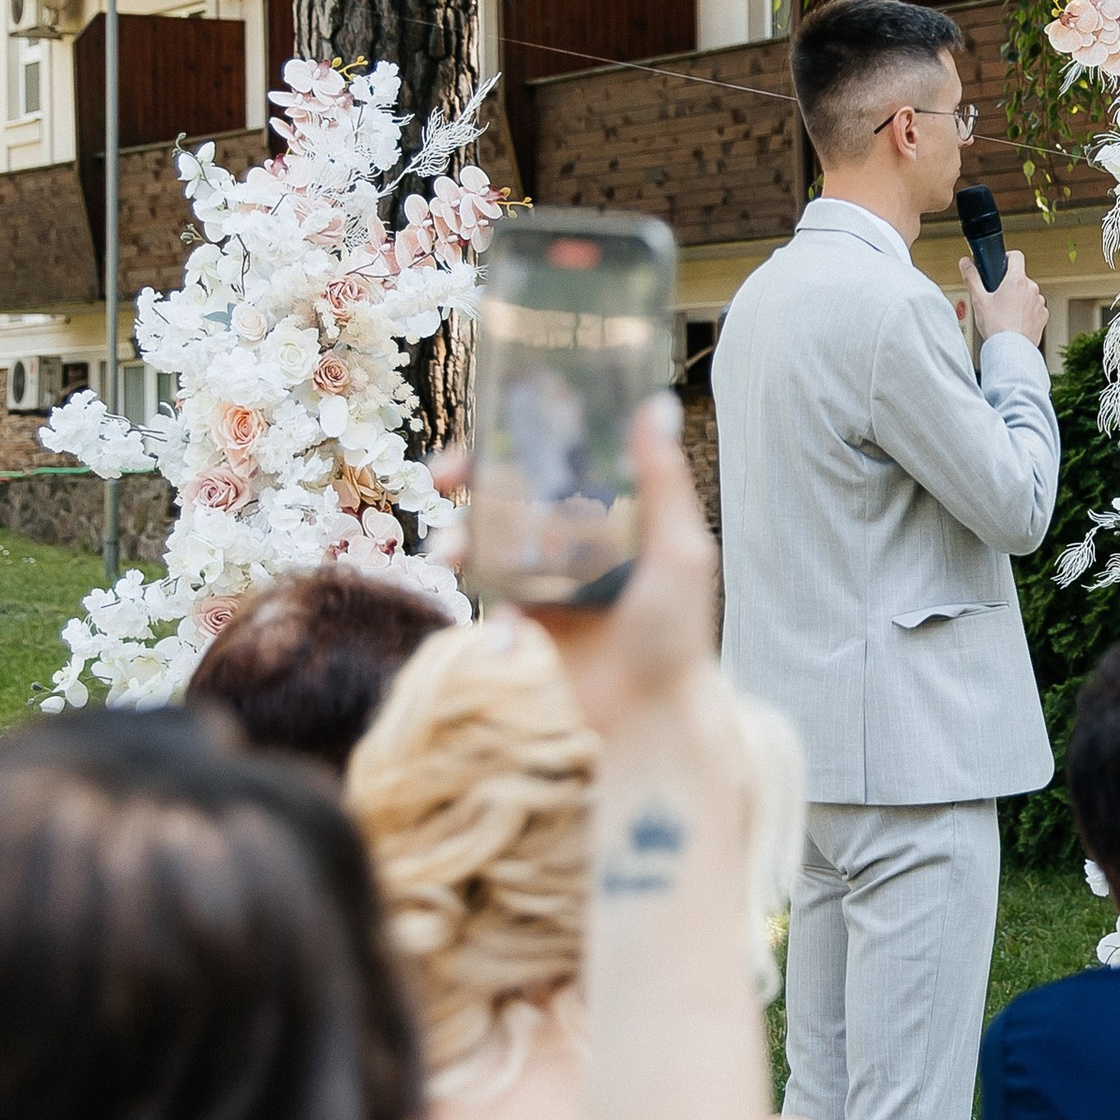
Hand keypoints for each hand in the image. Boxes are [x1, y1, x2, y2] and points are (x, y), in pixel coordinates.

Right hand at [424, 405, 722, 738]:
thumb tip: (657, 403)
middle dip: (469, 479)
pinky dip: (495, 618)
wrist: (651, 716)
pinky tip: (510, 644)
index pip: (561, 455)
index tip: (491, 421)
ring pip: (490, 542)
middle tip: (442, 478)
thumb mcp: (678, 550)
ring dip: (462, 541)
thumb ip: (662, 481)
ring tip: (453, 557)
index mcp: (615, 510)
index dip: (521, 434)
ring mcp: (549, 578)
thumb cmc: (677, 632)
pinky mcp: (530, 621)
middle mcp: (579, 536)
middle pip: (512, 491)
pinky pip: (495, 603)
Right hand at [964, 252, 1047, 347]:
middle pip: (1020, 278)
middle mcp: (1032, 288)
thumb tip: (965, 262)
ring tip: (1005, 313)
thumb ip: (972, 278)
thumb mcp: (979, 300)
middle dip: (1009, 284)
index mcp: (1016, 280)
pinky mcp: (1043, 316)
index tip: (1000, 264)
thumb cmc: (996, 327)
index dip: (1007, 257)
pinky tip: (1015, 322)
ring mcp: (1039, 303)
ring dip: (1019, 299)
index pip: (1016, 256)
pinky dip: (1026, 312)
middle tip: (997, 298)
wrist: (1011, 350)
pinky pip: (1034, 308)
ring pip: (1028, 294)